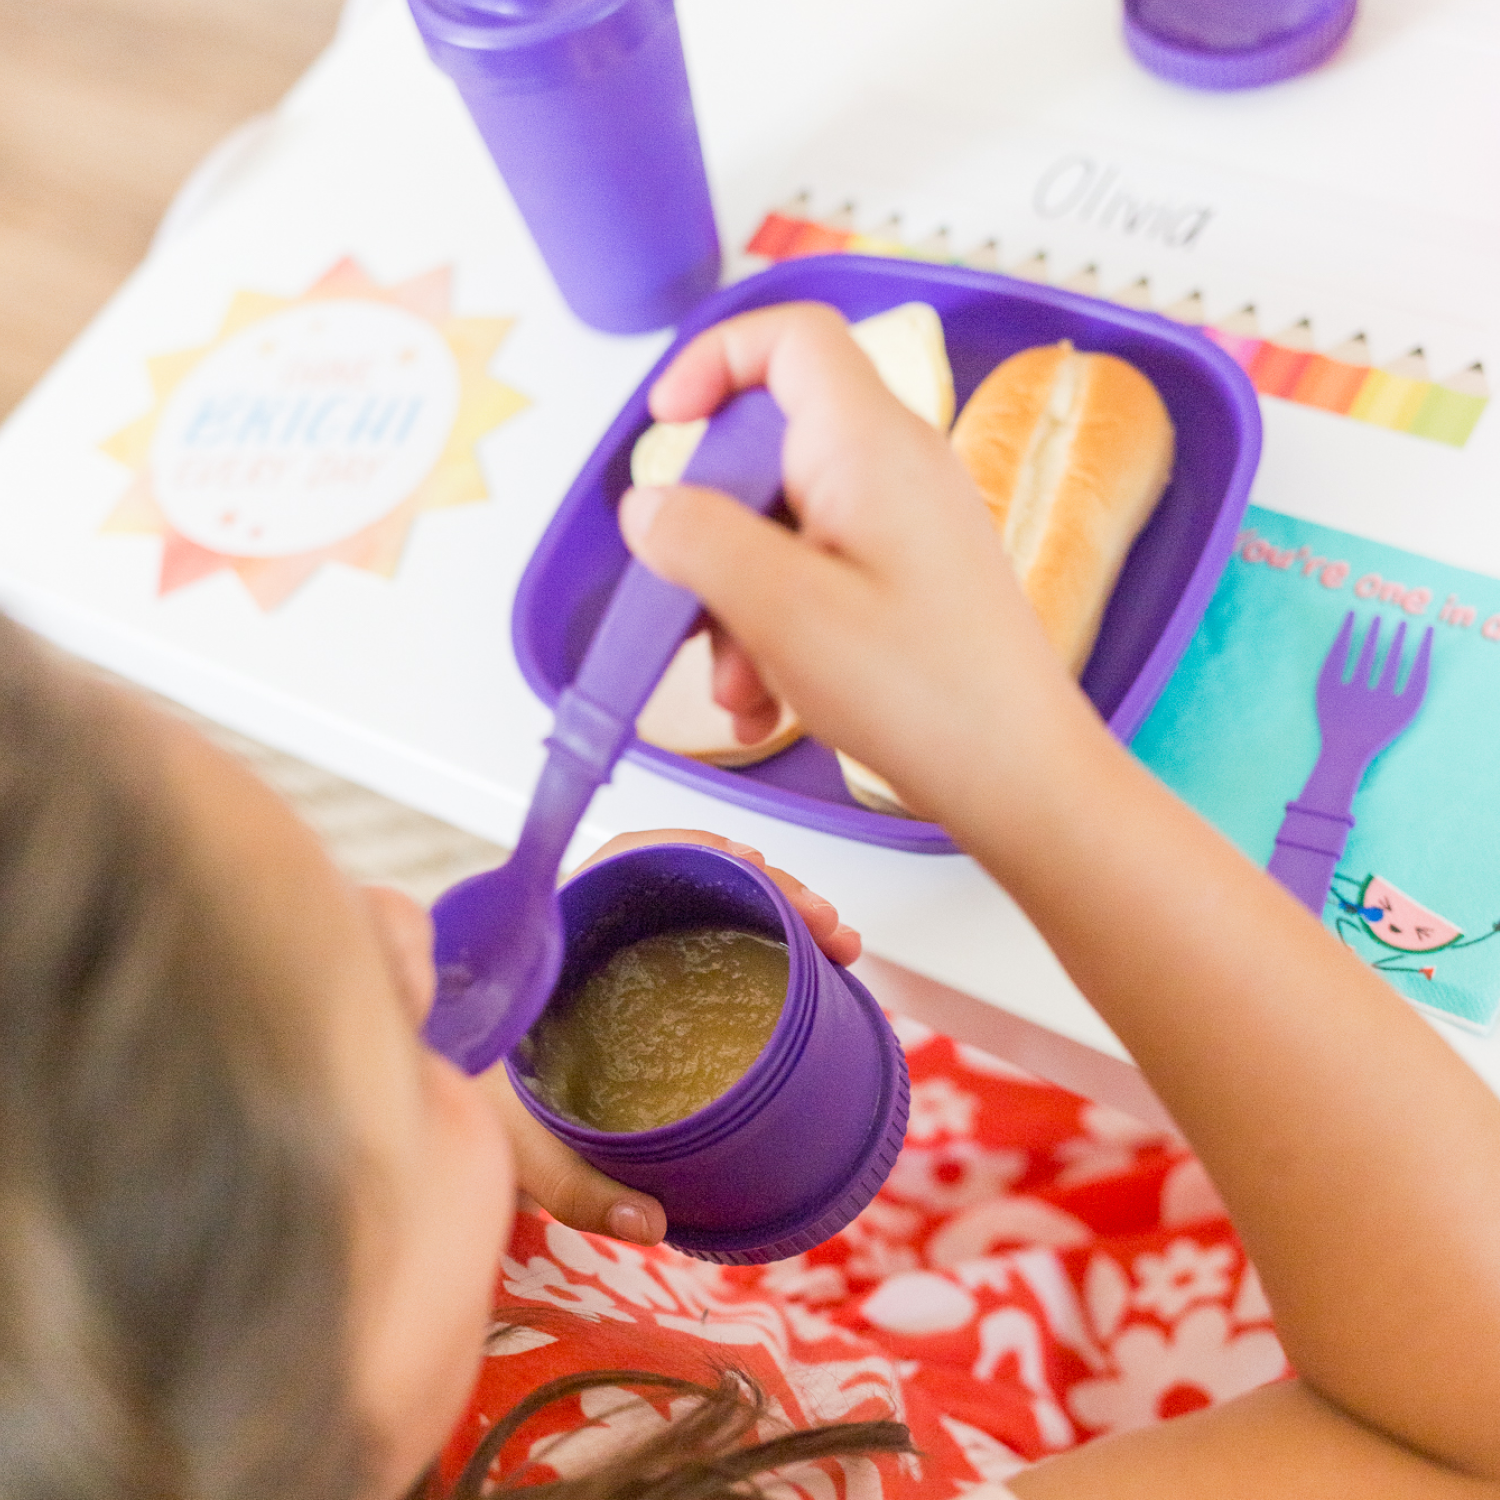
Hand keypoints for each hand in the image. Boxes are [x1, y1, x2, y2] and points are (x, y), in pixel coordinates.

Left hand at [399, 832, 859, 1247]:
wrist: (427, 1103)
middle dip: (769, 888)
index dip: (699, 849)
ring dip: (773, 913)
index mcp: (548, 935)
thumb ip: (574, 1184)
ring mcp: (615, 951)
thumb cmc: (458, 1100)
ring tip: (834, 945)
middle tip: (830, 928)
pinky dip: (752, 944)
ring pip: (702, 905)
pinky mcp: (633, 980)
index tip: (761, 867)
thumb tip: (656, 1224)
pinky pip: (697, 941)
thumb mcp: (512, 1139)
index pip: (628, 858)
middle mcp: (585, 929)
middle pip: (686, 876)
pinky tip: (796, 969)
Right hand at [618, 303, 1096, 844]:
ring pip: (783, 529)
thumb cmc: (923, 691)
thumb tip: (648, 507)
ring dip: (739, 606)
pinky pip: (816, 577)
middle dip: (711, 537)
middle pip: (768, 453)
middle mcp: (893, 468)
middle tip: (690, 611)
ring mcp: (904, 526)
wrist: (1018, 776)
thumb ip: (697, 539)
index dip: (715, 358)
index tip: (666, 423)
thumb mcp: (780, 609)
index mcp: (868, 443)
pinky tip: (768, 707)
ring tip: (740, 692)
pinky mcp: (909, 580)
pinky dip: (778, 632)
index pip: (790, 337)